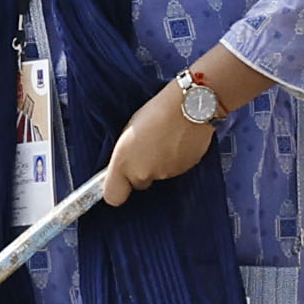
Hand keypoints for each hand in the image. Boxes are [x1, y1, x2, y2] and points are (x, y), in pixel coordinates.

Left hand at [102, 78, 224, 199]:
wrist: (189, 106)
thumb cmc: (155, 113)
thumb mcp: (127, 133)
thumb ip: (123, 157)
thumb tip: (123, 167)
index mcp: (122, 164)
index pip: (114, 197)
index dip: (117, 188)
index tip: (119, 179)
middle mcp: (143, 174)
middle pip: (139, 183)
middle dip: (141, 171)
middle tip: (146, 149)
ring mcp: (166, 174)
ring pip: (159, 176)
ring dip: (160, 164)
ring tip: (164, 140)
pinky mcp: (187, 170)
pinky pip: (177, 169)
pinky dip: (177, 159)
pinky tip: (178, 142)